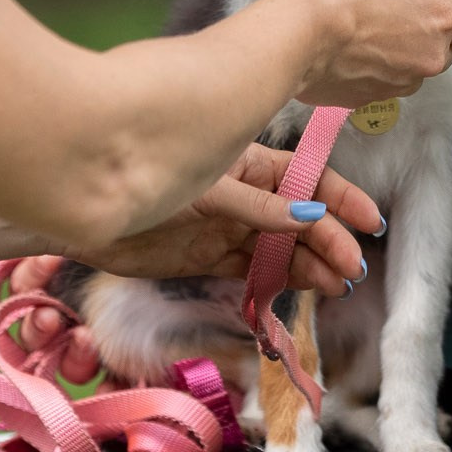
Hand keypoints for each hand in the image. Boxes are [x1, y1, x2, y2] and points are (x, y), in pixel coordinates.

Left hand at [12, 144, 384, 381]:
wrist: (82, 207)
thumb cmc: (144, 177)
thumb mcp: (209, 189)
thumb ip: (257, 207)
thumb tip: (306, 218)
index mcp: (248, 160)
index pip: (306, 178)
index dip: (340, 200)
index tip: (369, 222)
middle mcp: (243, 193)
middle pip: (298, 218)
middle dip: (329, 241)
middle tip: (351, 269)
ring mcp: (226, 226)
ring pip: (279, 247)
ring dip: (309, 264)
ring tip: (334, 285)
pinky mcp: (207, 256)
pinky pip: (251, 269)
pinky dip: (277, 280)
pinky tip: (300, 290)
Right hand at [278, 0, 451, 107]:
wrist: (297, 32)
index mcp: (440, 16)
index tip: (436, 15)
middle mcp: (430, 56)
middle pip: (442, 54)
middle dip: (422, 41)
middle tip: (389, 23)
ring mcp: (402, 84)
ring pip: (410, 73)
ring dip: (394, 60)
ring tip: (358, 40)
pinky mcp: (371, 102)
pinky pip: (378, 87)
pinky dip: (366, 75)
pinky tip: (340, 57)